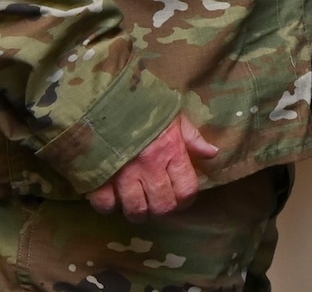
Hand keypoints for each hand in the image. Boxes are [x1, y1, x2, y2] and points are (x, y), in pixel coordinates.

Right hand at [87, 114, 218, 219]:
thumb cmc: (142, 107)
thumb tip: (212, 153)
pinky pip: (106, 206)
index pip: (186, 190)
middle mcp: (149, 167)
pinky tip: (113, 195)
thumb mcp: (173, 116)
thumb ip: (192, 137)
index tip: (180, 197)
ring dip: (138, 211)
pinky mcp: (99, 178)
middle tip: (157, 201)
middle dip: (162, 208)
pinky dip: (110, 205)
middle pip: (162, 206)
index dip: (186, 199)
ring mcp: (122, 176)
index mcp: (170, 151)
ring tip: (137, 202)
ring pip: (136, 211)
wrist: (103, 99)